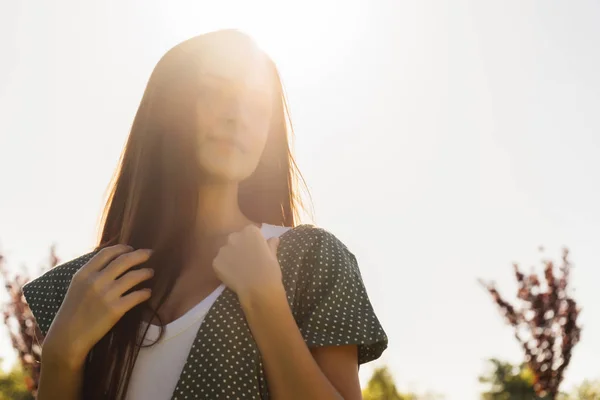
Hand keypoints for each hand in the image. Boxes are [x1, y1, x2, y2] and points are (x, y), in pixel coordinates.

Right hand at [42, 245, 153, 369]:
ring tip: (150, 272)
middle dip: (140, 254)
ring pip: (134, 276)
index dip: (122, 248)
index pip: (107, 253)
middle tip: (150, 253)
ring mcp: (106, 295)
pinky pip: (137, 296)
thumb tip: (111, 260)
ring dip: (145, 272)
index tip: (131, 248)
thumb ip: (91, 273)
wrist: (67, 338)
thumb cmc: (72, 312)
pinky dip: (145, 292)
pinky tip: (148, 292)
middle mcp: (96, 282)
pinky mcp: (115, 310)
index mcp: (84, 274)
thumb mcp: (76, 286)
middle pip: (124, 260)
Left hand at [212, 224, 281, 299]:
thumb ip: (270, 244)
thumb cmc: (270, 271)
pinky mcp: (215, 262)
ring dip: (231, 257)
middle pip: (235, 239)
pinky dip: (224, 268)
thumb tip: (273, 238)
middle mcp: (234, 236)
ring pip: (226, 251)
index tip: (256, 251)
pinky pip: (220, 263)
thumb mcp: (273, 255)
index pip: (250, 232)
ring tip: (239, 270)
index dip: (253, 242)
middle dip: (239, 246)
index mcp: (250, 231)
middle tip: (247, 260)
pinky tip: (233, 276)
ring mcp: (223, 249)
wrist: (258, 290)